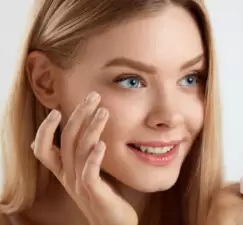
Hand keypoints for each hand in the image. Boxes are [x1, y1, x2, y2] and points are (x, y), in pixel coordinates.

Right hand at [31, 92, 137, 224]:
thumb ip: (82, 157)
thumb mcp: (87, 174)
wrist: (112, 224)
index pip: (43, 149)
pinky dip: (94, 157)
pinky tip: (103, 144)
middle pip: (66, 141)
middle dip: (78, 115)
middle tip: (93, 96)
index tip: (57, 110)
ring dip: (91, 129)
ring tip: (103, 111)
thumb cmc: (103, 195)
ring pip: (79, 151)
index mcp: (64, 171)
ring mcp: (80, 185)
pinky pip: (89, 173)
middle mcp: (68, 176)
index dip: (45, 130)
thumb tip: (78, 137)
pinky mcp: (94, 193)